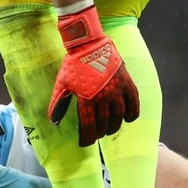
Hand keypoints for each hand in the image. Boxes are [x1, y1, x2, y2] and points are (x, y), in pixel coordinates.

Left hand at [48, 5, 139, 145]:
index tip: (85, 143)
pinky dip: (132, 114)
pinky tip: (127, 118)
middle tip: (96, 134)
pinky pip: (134, 104)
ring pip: (119, 117)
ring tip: (108, 128)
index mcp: (87, 99)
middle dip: (99, 133)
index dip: (87, 138)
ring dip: (113, 126)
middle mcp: (104, 97)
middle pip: (104, 124)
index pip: (89, 127)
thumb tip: (53, 121)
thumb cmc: (74, 65)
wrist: (89, 44)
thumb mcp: (62, 84)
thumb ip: (58, 104)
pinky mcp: (127, 83)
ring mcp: (117, 90)